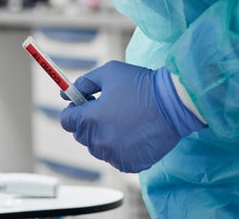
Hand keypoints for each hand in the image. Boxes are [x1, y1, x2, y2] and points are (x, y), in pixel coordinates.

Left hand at [59, 61, 204, 172]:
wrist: (173, 104)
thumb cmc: (140, 85)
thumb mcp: (108, 73)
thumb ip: (83, 83)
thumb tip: (65, 94)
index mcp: (90, 119)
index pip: (66, 121)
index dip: (73, 110)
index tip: (85, 103)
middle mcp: (99, 142)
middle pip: (81, 135)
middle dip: (88, 122)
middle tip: (106, 108)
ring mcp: (115, 155)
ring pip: (98, 148)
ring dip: (103, 136)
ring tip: (122, 119)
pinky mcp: (130, 165)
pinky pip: (115, 157)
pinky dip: (119, 147)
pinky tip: (132, 132)